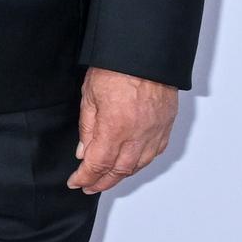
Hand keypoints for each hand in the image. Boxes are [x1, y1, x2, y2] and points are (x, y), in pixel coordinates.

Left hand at [69, 67, 178, 192]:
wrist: (146, 54)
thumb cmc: (116, 68)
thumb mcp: (89, 96)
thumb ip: (87, 127)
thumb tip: (84, 152)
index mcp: (116, 127)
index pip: (98, 163)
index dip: (86, 177)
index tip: (76, 182)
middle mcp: (138, 135)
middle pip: (120, 170)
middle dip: (103, 182)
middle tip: (89, 186)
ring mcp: (155, 132)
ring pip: (139, 165)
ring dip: (122, 175)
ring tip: (107, 179)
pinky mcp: (166, 127)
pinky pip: (154, 153)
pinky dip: (140, 163)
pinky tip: (131, 165)